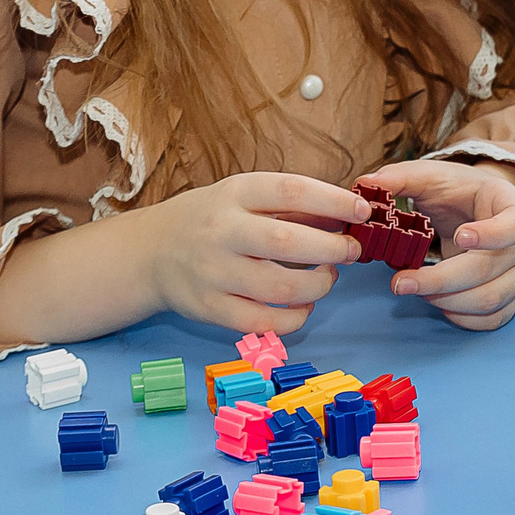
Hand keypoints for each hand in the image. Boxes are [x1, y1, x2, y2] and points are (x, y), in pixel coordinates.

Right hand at [136, 171, 367, 335]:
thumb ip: (292, 206)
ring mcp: (214, 273)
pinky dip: (295, 317)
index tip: (362, 211)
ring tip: (327, 275)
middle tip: (351, 250)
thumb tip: (348, 216)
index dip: (334, 201)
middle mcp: (222, 231)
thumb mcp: (243, 196)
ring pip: (281, 288)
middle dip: (333, 249)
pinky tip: (304, 304)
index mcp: (235, 193)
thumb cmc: (211, 219)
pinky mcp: (210, 309)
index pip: (292, 191)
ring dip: (319, 285)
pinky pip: (264, 323)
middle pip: (288, 243)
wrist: (151, 252)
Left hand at [360, 158, 514, 330]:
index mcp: (511, 206)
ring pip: (491, 300)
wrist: (476, 207)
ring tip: (414, 289)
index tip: (460, 236)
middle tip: (401, 282)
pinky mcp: (510, 297)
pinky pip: (493, 318)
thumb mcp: (432, 176)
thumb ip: (401, 177)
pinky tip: (438, 304)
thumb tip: (366, 184)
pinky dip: (463, 318)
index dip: (493, 234)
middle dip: (442, 280)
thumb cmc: (456, 191)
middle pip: (490, 269)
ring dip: (448, 301)